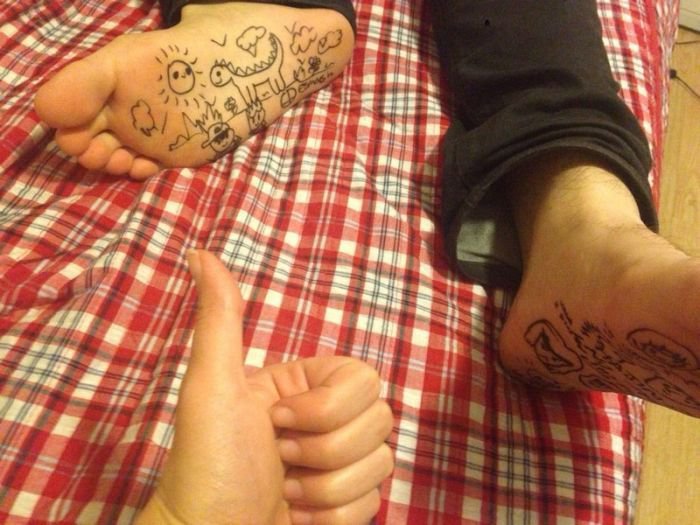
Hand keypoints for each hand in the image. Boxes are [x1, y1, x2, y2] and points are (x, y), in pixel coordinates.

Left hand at [135, 250, 393, 524]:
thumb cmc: (206, 464)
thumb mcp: (212, 386)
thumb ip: (220, 318)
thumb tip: (200, 253)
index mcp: (306, 385)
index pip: (365, 379)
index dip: (327, 408)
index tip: (279, 421)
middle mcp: (328, 419)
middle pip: (380, 421)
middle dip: (324, 451)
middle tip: (280, 459)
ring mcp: (341, 461)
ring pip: (381, 463)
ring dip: (325, 488)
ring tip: (285, 490)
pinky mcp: (348, 501)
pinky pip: (375, 501)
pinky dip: (332, 516)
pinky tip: (297, 514)